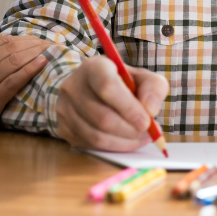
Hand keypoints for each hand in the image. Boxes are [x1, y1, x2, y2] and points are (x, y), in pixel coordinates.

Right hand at [0, 36, 48, 153]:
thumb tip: (10, 50)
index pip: (2, 42)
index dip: (24, 38)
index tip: (40, 40)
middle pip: (11, 49)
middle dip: (34, 44)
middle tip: (51, 44)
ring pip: (13, 61)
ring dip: (36, 54)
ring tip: (51, 51)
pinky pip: (13, 81)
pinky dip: (30, 70)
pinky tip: (43, 63)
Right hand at [54, 55, 168, 150]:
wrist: (90, 88)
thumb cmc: (121, 83)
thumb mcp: (141, 77)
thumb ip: (153, 87)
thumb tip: (150, 109)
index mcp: (94, 67)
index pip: (107, 87)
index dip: (129, 108)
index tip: (146, 122)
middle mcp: (73, 86)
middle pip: (103, 117)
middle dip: (130, 130)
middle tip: (147, 134)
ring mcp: (64, 108)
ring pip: (96, 135)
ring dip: (123, 142)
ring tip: (139, 138)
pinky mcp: (63, 127)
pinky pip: (90, 145)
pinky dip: (112, 148)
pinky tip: (124, 141)